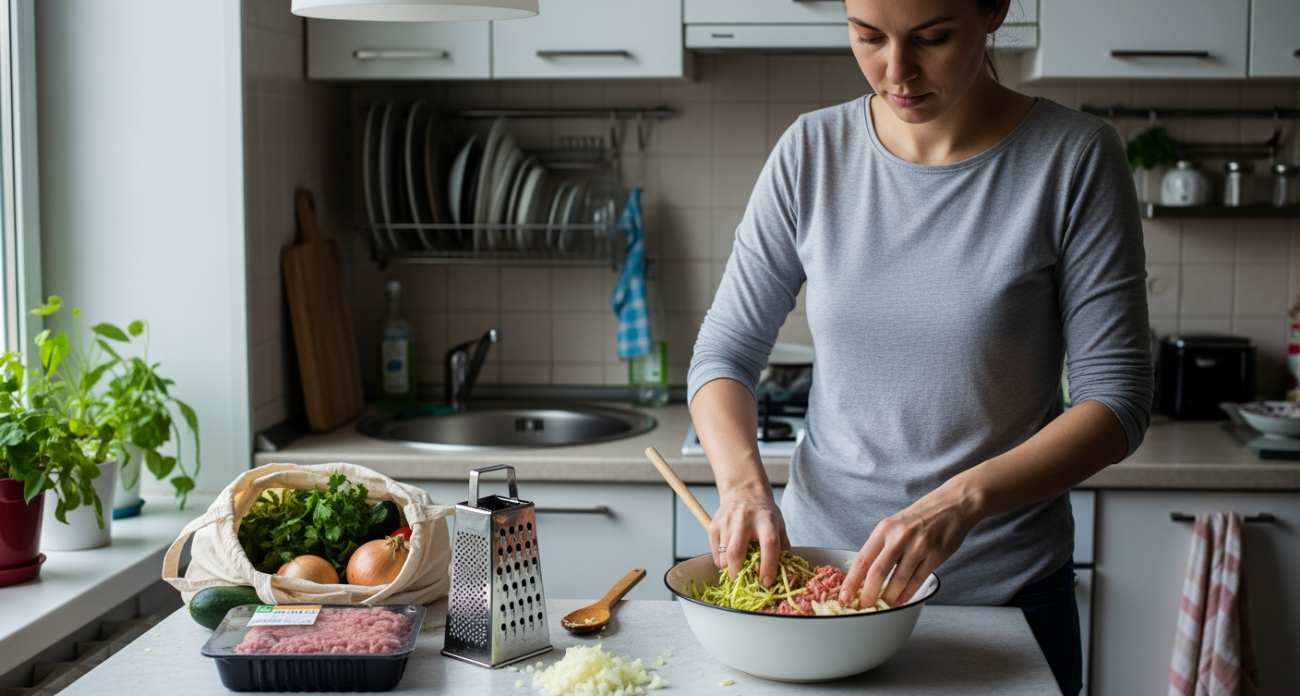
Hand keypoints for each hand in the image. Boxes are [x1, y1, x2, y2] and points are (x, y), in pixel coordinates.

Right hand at [708, 492, 788, 587]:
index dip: (768, 566)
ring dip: (730, 568)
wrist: (744, 492)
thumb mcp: (779, 525)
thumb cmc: (764, 513)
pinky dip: (722, 561)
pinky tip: (729, 558)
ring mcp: (727, 522)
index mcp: (767, 520)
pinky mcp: (714, 525)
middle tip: (743, 580)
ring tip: (736, 567)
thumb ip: (782, 546)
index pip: (769, 545)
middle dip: (739, 573)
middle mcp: (745, 519)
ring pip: (724, 556)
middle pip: (736, 552)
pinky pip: (715, 553)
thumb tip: (783, 572)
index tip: (766, 582)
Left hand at [839, 487, 979, 607]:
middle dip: (868, 594)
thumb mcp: (894, 525)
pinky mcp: (935, 556)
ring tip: (883, 607)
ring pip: (898, 580)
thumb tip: (864, 574)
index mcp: (884, 529)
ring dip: (889, 598)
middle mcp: (899, 537)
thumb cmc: (920, 516)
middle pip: (877, 572)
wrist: (952, 504)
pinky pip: (917, 580)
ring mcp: (918, 547)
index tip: (844, 596)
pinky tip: (900, 601)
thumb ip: (881, 546)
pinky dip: (907, 594)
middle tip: (863, 606)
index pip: (862, 559)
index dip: (851, 581)